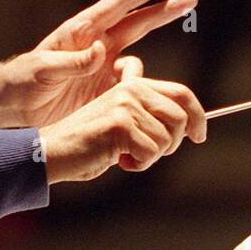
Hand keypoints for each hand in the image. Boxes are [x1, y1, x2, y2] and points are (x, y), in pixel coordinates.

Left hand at [0, 0, 196, 128]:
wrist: (12, 107)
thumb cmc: (21, 82)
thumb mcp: (42, 69)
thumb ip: (71, 61)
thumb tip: (101, 51)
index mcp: (79, 33)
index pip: (114, 9)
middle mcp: (95, 47)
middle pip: (135, 24)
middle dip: (161, 11)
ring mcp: (101, 68)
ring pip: (138, 53)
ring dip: (158, 53)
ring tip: (178, 46)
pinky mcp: (102, 91)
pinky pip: (132, 85)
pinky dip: (147, 85)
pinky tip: (159, 88)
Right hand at [37, 59, 206, 182]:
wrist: (52, 151)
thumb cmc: (87, 143)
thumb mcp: (120, 121)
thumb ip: (146, 113)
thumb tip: (187, 123)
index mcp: (132, 85)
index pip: (180, 93)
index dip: (197, 115)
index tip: (199, 135)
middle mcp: (130, 89)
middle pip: (180, 117)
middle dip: (173, 143)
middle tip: (149, 154)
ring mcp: (125, 105)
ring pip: (166, 139)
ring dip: (151, 157)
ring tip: (126, 156)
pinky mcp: (120, 124)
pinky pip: (151, 152)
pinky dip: (139, 164)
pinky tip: (119, 160)